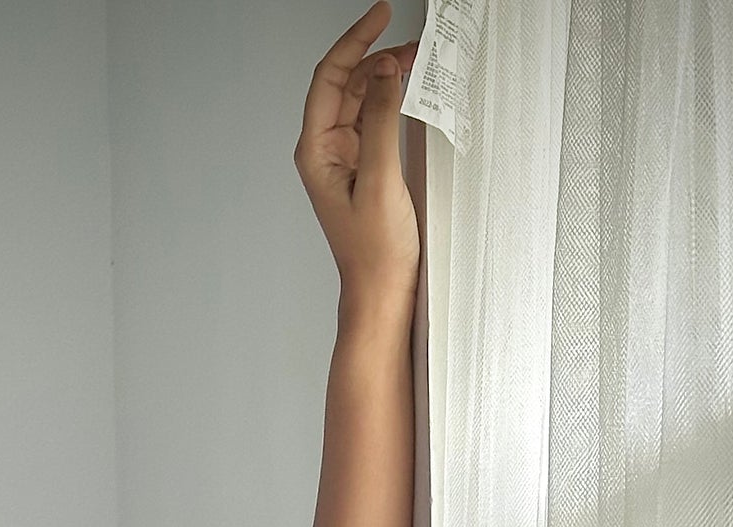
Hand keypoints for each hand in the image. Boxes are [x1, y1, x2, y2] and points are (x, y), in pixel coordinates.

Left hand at [294, 3, 421, 307]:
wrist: (381, 292)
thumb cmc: (374, 252)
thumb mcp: (380, 179)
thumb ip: (380, 120)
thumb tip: (383, 72)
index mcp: (316, 151)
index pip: (329, 77)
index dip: (354, 41)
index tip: (380, 15)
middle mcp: (326, 150)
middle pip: (346, 83)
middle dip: (375, 56)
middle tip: (411, 42)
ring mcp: (345, 158)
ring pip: (362, 99)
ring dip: (386, 76)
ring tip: (416, 60)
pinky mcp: (365, 167)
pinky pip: (374, 120)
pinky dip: (391, 99)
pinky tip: (409, 90)